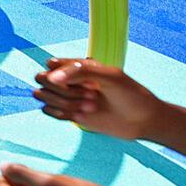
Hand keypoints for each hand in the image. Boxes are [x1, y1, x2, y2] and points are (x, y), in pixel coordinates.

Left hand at [0, 163, 121, 185]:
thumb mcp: (47, 181)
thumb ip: (22, 174)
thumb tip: (2, 166)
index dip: (3, 171)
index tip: (14, 162)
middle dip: (14, 174)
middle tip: (31, 167)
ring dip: (27, 177)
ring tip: (39, 171)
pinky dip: (37, 182)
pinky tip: (47, 176)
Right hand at [32, 58, 164, 139]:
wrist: (142, 120)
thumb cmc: (130, 94)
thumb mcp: (109, 76)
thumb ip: (79, 71)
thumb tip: (50, 77)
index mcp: (80, 66)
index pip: (52, 64)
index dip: (62, 74)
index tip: (85, 80)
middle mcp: (72, 81)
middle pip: (44, 80)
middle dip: (63, 89)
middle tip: (90, 94)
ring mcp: (70, 98)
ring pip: (45, 96)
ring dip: (65, 102)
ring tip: (91, 107)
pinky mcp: (70, 115)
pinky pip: (48, 111)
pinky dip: (59, 113)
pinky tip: (77, 115)